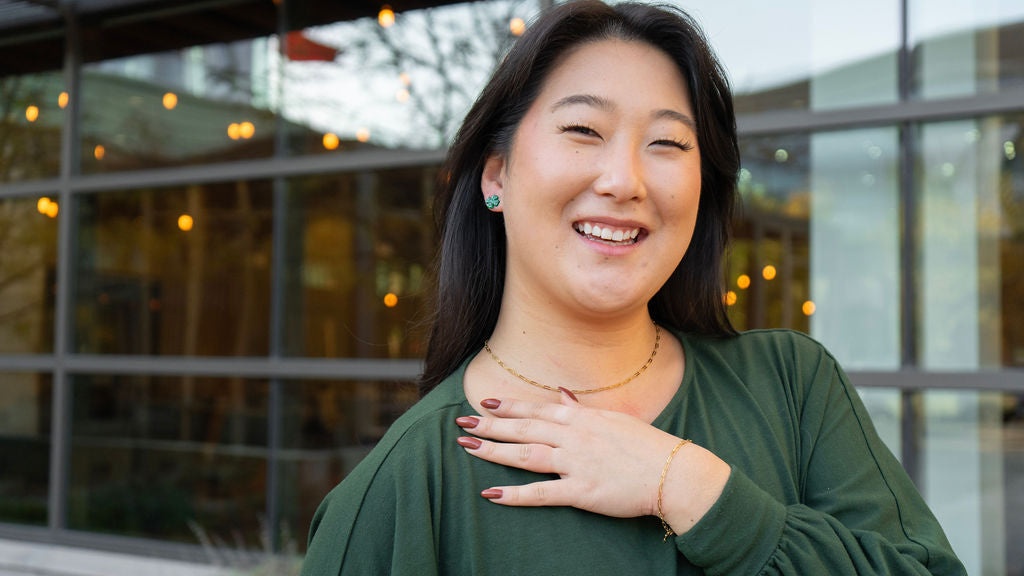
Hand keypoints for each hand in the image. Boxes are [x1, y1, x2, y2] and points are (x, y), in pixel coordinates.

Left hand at [455, 389, 730, 532]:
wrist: (673, 472)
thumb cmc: (646, 445)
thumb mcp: (613, 418)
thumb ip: (582, 408)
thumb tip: (561, 393)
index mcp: (581, 418)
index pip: (536, 409)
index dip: (507, 407)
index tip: (483, 403)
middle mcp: (574, 436)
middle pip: (523, 430)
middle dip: (490, 425)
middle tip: (461, 423)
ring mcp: (576, 463)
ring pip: (526, 456)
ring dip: (494, 451)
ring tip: (467, 448)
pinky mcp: (582, 491)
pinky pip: (542, 493)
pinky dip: (514, 494)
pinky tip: (491, 494)